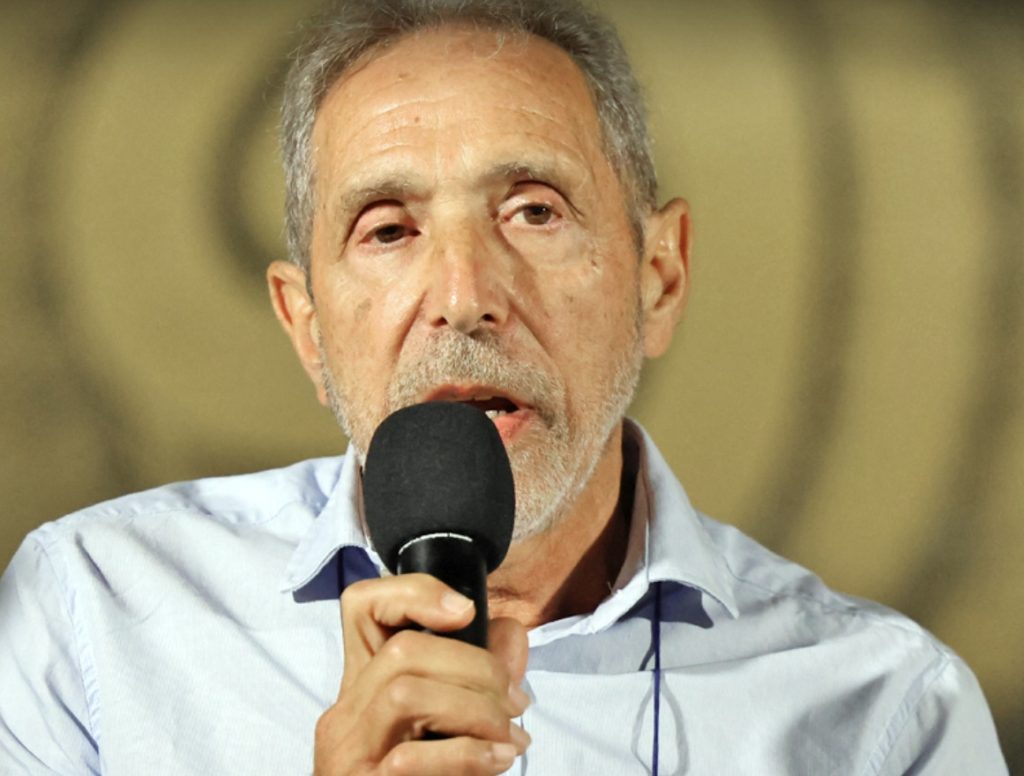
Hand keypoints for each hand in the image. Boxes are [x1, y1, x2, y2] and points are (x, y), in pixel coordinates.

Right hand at [314, 573, 530, 774]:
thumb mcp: (459, 727)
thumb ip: (484, 679)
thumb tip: (512, 632)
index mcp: (365, 688)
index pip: (362, 606)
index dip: (414, 592)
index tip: (467, 611)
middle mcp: (343, 715)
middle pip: (402, 649)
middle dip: (475, 666)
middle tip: (516, 702)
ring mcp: (344, 754)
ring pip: (404, 690)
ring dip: (475, 708)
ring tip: (510, 737)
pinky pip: (409, 756)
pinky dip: (467, 754)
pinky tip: (498, 764)